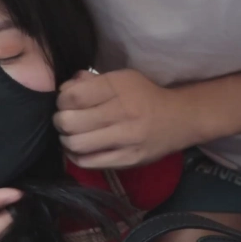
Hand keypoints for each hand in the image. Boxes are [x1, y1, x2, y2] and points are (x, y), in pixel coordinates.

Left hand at [53, 69, 195, 168]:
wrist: (181, 119)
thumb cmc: (144, 96)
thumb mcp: (121, 79)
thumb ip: (91, 82)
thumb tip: (63, 89)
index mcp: (118, 87)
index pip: (73, 96)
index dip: (61, 101)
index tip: (65, 103)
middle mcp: (123, 112)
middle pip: (69, 121)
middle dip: (59, 120)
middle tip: (63, 120)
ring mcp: (127, 139)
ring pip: (76, 144)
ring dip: (65, 139)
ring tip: (70, 135)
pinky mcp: (129, 160)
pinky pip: (88, 162)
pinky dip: (76, 156)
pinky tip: (79, 148)